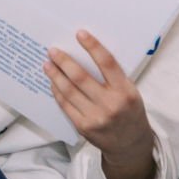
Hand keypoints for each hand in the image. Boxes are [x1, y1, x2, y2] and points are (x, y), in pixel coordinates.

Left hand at [46, 31, 156, 178]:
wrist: (131, 145)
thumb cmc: (129, 113)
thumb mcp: (130, 93)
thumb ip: (112, 78)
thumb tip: (84, 56)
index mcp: (126, 91)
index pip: (107, 64)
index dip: (93, 47)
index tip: (80, 34)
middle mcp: (111, 104)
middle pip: (81, 77)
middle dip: (64, 61)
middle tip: (53, 50)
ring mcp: (96, 116)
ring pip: (69, 90)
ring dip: (55, 75)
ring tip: (47, 64)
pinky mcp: (83, 126)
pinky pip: (65, 104)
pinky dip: (57, 91)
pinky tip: (52, 82)